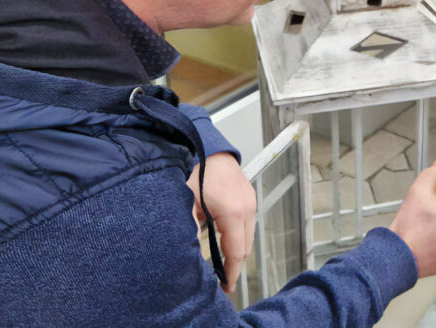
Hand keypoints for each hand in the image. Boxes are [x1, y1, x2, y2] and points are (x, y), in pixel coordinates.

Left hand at [187, 152, 256, 293]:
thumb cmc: (195, 172)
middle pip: (245, 246)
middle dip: (235, 265)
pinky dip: (238, 236)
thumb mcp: (185, 203)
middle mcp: (247, 208)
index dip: (231, 273)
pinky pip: (246, 223)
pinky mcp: (248, 196)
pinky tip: (224, 242)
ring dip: (236, 250)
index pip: (236, 252)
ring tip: (222, 265)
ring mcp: (250, 201)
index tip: (224, 289)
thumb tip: (188, 256)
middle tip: (221, 281)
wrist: (208, 146)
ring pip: (247, 235)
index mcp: (234, 213)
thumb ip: (188, 231)